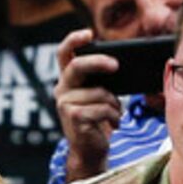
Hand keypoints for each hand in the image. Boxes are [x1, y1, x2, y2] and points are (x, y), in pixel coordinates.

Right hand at [55, 26, 122, 179]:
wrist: (91, 150)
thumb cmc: (99, 119)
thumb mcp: (100, 94)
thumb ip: (103, 79)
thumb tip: (119, 64)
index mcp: (68, 79)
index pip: (64, 53)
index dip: (74, 40)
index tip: (89, 33)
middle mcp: (62, 89)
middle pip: (77, 66)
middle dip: (98, 62)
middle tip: (116, 65)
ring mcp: (65, 104)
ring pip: (99, 92)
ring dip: (115, 104)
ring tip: (115, 113)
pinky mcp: (73, 118)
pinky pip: (102, 108)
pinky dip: (113, 116)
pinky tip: (113, 123)